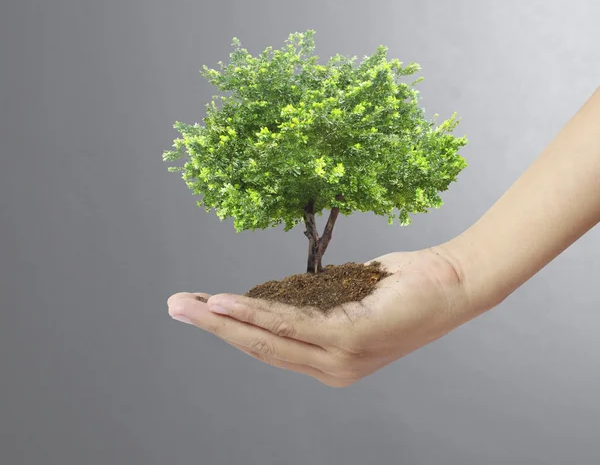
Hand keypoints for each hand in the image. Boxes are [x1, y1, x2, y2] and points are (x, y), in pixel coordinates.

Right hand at [167, 246, 476, 387]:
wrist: (452, 284)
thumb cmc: (402, 289)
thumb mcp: (347, 297)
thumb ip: (312, 305)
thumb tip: (274, 295)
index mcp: (329, 361)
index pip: (269, 347)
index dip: (229, 329)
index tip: (199, 309)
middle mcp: (330, 369)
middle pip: (258, 348)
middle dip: (212, 327)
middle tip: (175, 307)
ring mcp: (339, 360)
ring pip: (266, 339)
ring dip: (222, 320)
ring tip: (187, 304)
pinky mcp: (349, 341)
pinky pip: (290, 324)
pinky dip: (254, 312)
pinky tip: (224, 302)